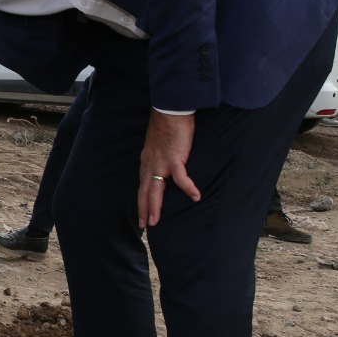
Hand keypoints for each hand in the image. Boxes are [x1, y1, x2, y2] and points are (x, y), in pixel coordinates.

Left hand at [138, 110, 198, 228]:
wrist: (170, 110)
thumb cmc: (167, 125)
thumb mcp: (158, 144)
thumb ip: (159, 156)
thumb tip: (164, 163)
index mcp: (147, 161)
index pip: (142, 185)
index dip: (142, 200)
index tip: (142, 213)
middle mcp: (150, 164)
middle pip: (144, 191)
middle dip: (144, 209)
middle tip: (144, 226)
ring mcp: (161, 162)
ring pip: (155, 189)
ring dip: (154, 207)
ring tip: (155, 221)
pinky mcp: (175, 158)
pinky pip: (181, 178)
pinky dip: (188, 188)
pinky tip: (196, 197)